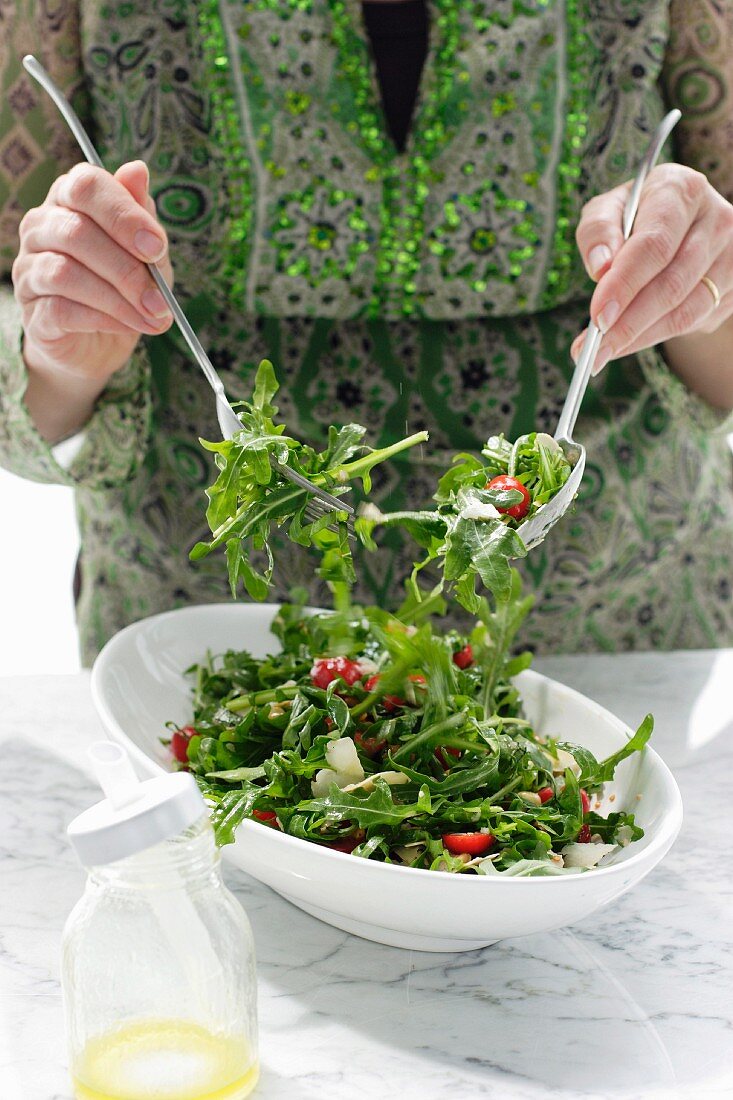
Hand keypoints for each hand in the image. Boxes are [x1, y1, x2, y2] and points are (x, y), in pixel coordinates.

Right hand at [12, 160, 172, 385]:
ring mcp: (29, 269)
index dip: (123, 215)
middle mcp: (41, 227)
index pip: (85, 186)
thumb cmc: (126, 284)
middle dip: (127, 269)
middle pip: (76, 233)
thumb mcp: (145, 250)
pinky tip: (128, 326)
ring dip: (118, 299)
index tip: (157, 247)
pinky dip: (102, 319)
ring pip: (65, 273)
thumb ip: (141, 214)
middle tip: (161, 299)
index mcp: (69, 199)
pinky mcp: (32, 310)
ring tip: (152, 317)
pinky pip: (61, 309)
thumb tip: (137, 169)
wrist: (102, 341)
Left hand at [571, 164, 732, 372]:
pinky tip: (628, 341)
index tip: (597, 317)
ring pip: (685, 311)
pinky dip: (654, 336)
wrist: (680, 223)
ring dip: (639, 338)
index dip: (624, 284)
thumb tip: (600, 268)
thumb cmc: (637, 215)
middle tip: (592, 350)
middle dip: (627, 323)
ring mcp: (732, 255)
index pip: (655, 244)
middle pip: (671, 284)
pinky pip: (692, 323)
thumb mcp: (609, 209)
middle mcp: (716, 219)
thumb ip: (598, 231)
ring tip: (601, 353)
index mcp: (682, 190)